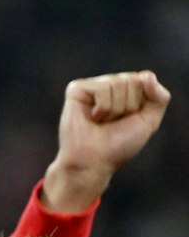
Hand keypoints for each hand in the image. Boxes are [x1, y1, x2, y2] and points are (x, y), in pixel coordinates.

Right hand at [41, 70, 169, 211]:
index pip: (145, 79)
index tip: (128, 120)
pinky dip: (102, 108)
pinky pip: (103, 88)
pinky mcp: (77, 89)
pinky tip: (92, 118)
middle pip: (132, 80)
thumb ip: (159, 97)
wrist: (93, 161)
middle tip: (112, 123)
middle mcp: (109, 85)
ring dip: (114, 110)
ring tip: (101, 122)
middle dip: (128, 106)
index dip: (141, 103)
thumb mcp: (149, 121)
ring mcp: (92, 86)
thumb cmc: (118, 145)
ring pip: (117, 83)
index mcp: (126, 90)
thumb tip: (147, 75)